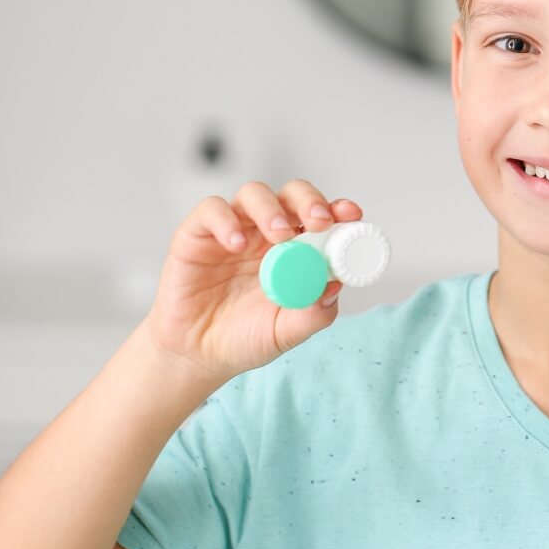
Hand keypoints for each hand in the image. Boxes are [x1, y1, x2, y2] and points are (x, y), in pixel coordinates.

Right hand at [141, 179, 363, 383]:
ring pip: (254, 194)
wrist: (196, 354)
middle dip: (310, 201)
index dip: (338, 210)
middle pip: (292, 195)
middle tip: (319, 221)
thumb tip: (335, 285)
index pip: (320, 218)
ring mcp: (233, 230)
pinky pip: (211, 211)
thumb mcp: (287, 332)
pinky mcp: (197, 234)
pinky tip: (236, 245)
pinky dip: (226, 221)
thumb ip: (314, 313)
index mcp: (296, 250)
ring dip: (272, 208)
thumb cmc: (244, 338)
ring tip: (279, 235)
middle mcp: (266, 233)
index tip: (352, 216)